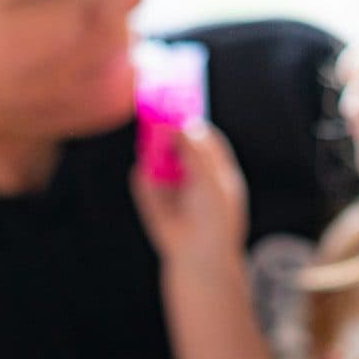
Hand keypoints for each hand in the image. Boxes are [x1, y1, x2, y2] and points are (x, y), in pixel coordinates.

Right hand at [131, 122, 248, 272]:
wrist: (199, 255)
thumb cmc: (215, 219)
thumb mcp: (210, 180)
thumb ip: (195, 151)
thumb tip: (180, 124)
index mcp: (214, 166)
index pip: (202, 134)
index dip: (190, 119)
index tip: (179, 102)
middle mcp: (191, 170)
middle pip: (176, 140)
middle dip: (166, 126)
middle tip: (156, 108)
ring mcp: (169, 182)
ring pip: (157, 154)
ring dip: (152, 143)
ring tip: (150, 131)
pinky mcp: (151, 195)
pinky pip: (143, 174)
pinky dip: (143, 166)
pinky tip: (145, 160)